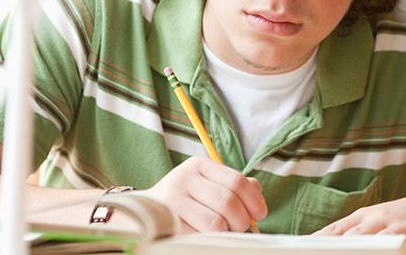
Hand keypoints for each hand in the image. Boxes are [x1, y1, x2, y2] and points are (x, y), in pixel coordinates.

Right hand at [144, 156, 266, 232]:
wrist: (145, 213)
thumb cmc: (186, 201)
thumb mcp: (208, 185)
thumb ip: (234, 185)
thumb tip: (257, 192)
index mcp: (198, 165)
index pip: (237, 181)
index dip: (254, 200)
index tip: (260, 214)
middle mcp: (184, 179)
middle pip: (229, 202)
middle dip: (241, 220)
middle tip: (239, 228)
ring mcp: (173, 201)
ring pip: (216, 223)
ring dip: (225, 232)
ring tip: (220, 232)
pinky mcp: (168, 223)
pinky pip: (200, 236)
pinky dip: (210, 240)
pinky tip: (205, 235)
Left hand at [314, 192, 405, 254]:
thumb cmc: (399, 220)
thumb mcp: (369, 224)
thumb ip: (344, 235)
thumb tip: (314, 244)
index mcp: (362, 220)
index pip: (334, 233)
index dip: (316, 243)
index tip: (298, 251)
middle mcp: (379, 221)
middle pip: (355, 236)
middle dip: (339, 249)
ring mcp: (402, 226)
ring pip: (386, 237)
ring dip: (375, 247)